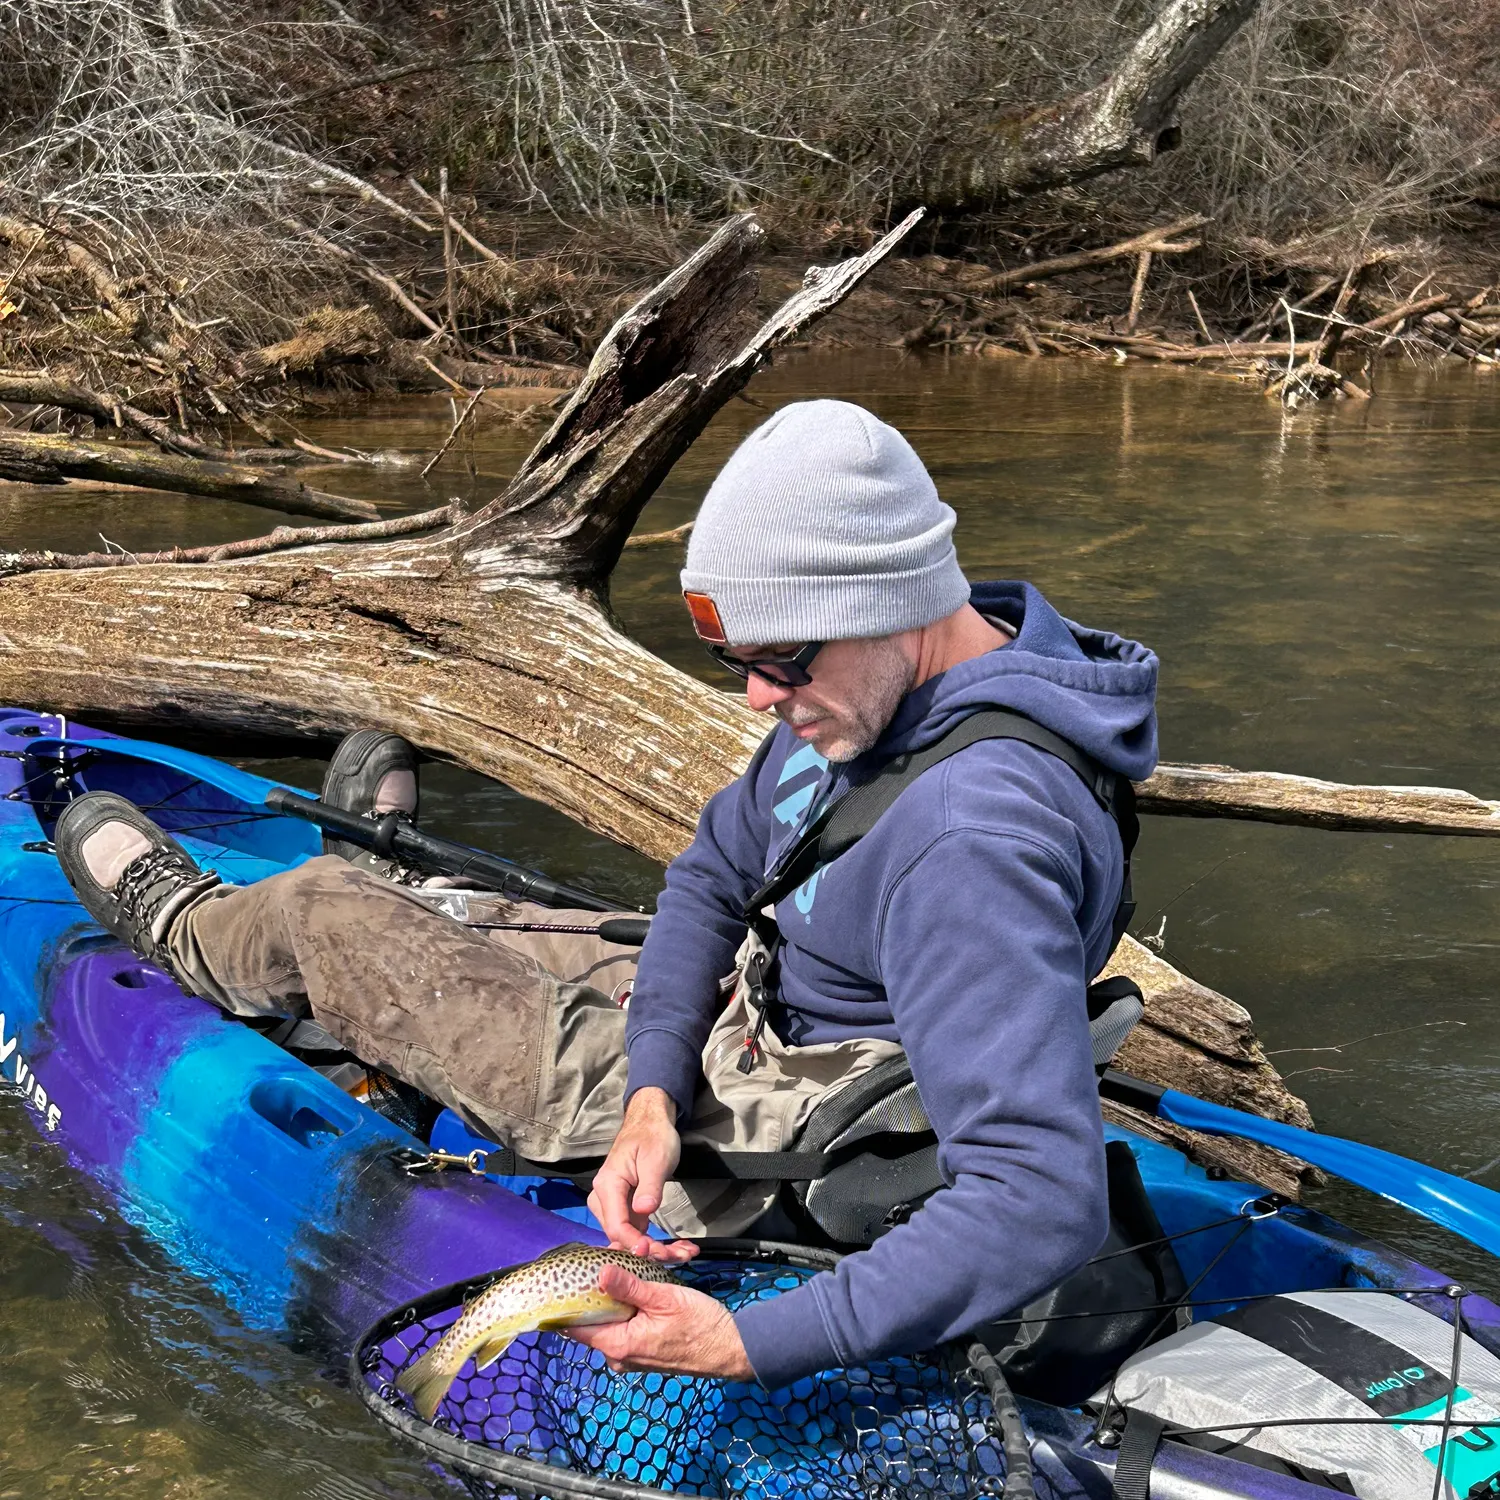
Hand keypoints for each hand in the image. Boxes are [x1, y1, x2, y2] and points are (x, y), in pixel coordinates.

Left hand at [567, 1262, 754, 1380]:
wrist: (730, 1348)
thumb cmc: (699, 1324)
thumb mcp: (664, 1298)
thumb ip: (630, 1287)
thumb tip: (600, 1273)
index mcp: (618, 1345)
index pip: (575, 1327)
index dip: (566, 1301)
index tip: (565, 1275)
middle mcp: (618, 1355)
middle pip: (593, 1318)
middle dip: (597, 1287)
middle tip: (609, 1255)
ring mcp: (631, 1354)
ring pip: (611, 1319)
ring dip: (615, 1293)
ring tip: (626, 1262)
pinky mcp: (644, 1349)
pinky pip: (625, 1324)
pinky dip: (628, 1304)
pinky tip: (638, 1282)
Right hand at [588, 1087, 697, 1263]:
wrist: (649, 1122)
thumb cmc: (652, 1137)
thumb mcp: (656, 1160)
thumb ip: (649, 1187)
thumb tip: (643, 1211)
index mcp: (607, 1185)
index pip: (616, 1225)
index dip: (633, 1243)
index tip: (655, 1252)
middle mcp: (603, 1198)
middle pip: (620, 1235)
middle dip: (648, 1250)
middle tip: (679, 1256)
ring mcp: (612, 1204)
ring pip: (628, 1236)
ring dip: (654, 1248)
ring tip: (683, 1252)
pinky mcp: (624, 1207)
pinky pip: (635, 1229)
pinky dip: (653, 1239)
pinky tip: (675, 1247)